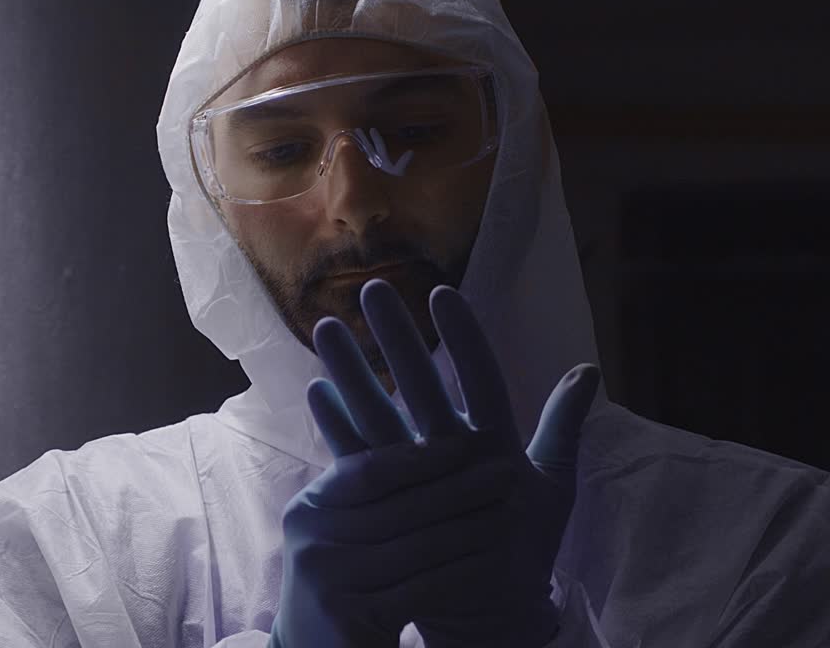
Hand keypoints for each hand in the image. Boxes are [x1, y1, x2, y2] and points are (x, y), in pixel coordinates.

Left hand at [269, 280, 599, 647]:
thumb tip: (590, 369)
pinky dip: (334, 426)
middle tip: (372, 289)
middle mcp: (455, 464)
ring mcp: (415, 488)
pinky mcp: (383, 511)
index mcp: (499, 451)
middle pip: (423, 390)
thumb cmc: (522, 544)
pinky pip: (352, 462)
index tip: (441, 292)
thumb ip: (564, 424)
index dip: (463, 337)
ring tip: (326, 328)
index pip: (482, 380)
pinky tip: (314, 389)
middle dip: (399, 339)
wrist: (485, 614)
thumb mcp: (553, 485)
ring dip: (352, 372)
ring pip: (378, 418)